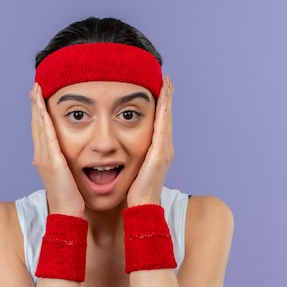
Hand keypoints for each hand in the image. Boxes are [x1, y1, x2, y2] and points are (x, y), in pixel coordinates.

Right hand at [30, 83, 85, 216]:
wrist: (67, 213)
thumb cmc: (70, 199)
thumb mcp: (67, 177)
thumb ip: (66, 166)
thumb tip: (70, 160)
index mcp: (45, 159)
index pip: (41, 131)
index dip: (39, 113)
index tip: (39, 97)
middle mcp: (41, 156)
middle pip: (36, 124)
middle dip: (35, 105)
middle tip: (35, 87)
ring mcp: (44, 157)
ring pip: (38, 126)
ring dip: (36, 106)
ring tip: (36, 89)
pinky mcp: (52, 159)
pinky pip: (46, 134)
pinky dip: (43, 118)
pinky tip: (42, 106)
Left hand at [127, 76, 174, 206]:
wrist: (142, 207)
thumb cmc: (135, 192)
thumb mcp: (133, 170)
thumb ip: (132, 159)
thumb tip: (119, 153)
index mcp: (158, 151)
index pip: (160, 123)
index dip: (161, 106)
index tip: (159, 89)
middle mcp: (164, 148)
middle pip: (166, 117)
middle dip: (166, 97)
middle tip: (166, 79)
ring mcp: (164, 150)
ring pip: (166, 118)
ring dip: (167, 99)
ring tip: (166, 82)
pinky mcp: (160, 153)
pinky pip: (162, 127)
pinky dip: (164, 111)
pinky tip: (162, 98)